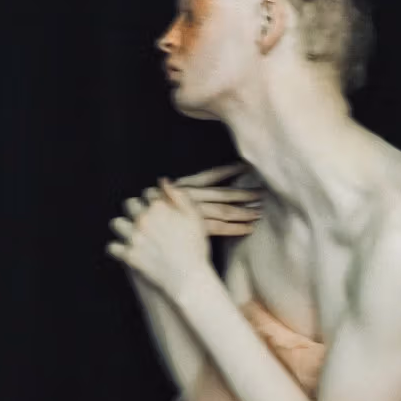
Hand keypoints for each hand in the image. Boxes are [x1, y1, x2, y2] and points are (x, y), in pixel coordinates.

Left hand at [107, 180, 213, 297]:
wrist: (189, 278)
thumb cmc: (196, 247)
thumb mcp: (195, 217)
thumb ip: (179, 196)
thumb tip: (163, 181)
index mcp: (159, 206)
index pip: (147, 193)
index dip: (153, 199)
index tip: (156, 207)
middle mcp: (143, 219)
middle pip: (129, 204)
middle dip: (135, 209)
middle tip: (144, 219)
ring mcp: (133, 237)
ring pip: (117, 223)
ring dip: (123, 226)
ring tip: (132, 233)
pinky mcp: (128, 255)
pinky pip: (112, 247)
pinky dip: (117, 248)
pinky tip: (124, 249)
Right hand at [136, 163, 262, 236]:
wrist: (137, 233)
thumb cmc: (150, 214)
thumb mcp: (162, 196)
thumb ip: (178, 190)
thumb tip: (182, 180)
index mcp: (184, 187)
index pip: (211, 175)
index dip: (230, 170)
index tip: (248, 166)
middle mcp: (189, 198)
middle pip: (222, 194)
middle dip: (244, 193)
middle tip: (264, 192)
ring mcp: (192, 214)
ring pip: (223, 211)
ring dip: (243, 211)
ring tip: (260, 211)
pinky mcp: (194, 230)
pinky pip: (218, 229)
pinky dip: (235, 228)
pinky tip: (250, 228)